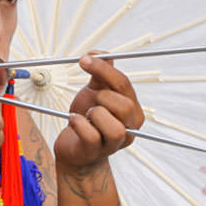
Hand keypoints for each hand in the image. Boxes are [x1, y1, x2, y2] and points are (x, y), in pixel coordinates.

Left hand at [54, 55, 142, 169]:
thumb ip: (100, 73)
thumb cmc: (88, 117)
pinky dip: (77, 124)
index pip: (124, 84)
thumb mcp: (95, 92)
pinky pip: (91, 136)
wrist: (74, 146)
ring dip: (94, 115)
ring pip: (114, 127)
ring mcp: (115, 143)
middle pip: (124, 106)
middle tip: (91, 101)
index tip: (83, 60)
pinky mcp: (96, 153)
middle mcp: (130, 127)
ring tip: (86, 115)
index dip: (104, 69)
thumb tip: (99, 52)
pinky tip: (73, 121)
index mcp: (132, 108)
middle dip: (102, 98)